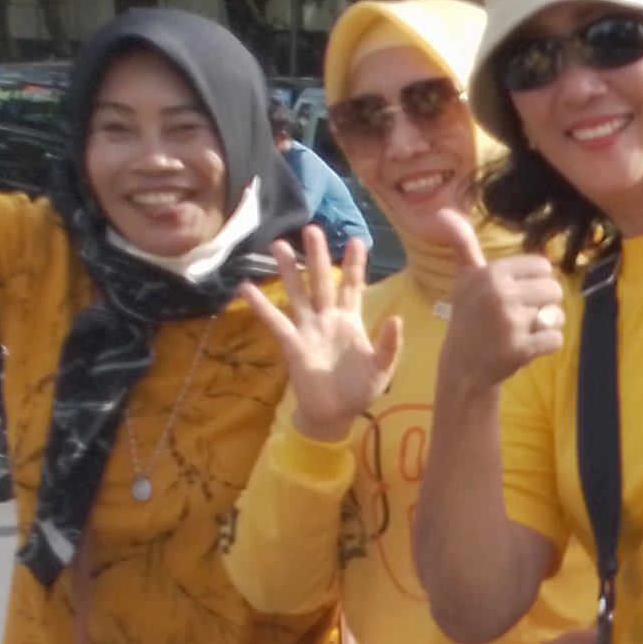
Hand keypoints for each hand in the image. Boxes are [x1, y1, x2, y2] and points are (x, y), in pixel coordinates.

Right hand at [239, 226, 398, 441]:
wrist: (335, 414)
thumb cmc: (358, 390)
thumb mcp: (382, 368)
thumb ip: (389, 345)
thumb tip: (396, 318)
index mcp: (351, 321)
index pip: (353, 286)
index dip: (355, 265)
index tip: (357, 239)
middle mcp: (327, 319)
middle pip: (322, 281)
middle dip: (317, 256)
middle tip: (311, 229)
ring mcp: (308, 329)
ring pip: (297, 294)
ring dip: (288, 271)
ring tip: (278, 245)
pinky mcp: (293, 344)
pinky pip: (276, 321)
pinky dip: (261, 305)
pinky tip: (246, 287)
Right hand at [427, 211, 564, 400]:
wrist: (463, 366)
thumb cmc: (469, 317)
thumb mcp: (464, 278)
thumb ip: (463, 244)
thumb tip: (442, 212)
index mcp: (491, 273)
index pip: (542, 266)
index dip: (536, 282)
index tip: (518, 294)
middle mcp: (500, 293)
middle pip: (554, 290)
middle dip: (544, 305)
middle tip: (521, 316)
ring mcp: (510, 322)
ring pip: (557, 315)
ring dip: (546, 325)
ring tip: (523, 331)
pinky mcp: (520, 348)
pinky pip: (556, 339)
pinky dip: (546, 345)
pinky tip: (526, 347)